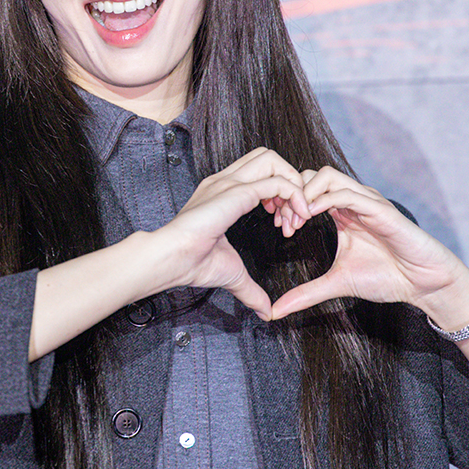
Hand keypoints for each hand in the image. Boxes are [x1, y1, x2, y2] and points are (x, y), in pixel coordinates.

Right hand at [160, 148, 312, 319]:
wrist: (171, 260)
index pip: (259, 172)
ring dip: (294, 185)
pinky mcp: (236, 192)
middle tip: (293, 215)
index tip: (282, 222)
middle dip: (289, 181)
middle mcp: (226, 181)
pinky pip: (277, 181)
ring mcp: (229, 183)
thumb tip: (265, 311)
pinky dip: (294, 196)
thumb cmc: (191, 264)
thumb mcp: (232, 273)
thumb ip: (251, 289)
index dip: (278, 192)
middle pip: (268, 157)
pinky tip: (296, 219)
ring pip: (273, 160)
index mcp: (222, 193)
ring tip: (297, 216)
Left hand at [269, 166, 468, 325]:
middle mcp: (352, 201)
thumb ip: (306, 293)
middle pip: (311, 175)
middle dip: (292, 195)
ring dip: (305, 194)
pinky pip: (349, 193)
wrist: (424, 285)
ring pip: (327, 176)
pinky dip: (326, 199)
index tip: (279, 227)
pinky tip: (311, 215)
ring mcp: (367, 202)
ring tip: (296, 221)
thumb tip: (275, 310)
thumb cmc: (387, 278)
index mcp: (341, 212)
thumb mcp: (337, 283)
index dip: (288, 203)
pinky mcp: (381, 210)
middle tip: (284, 223)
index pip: (305, 189)